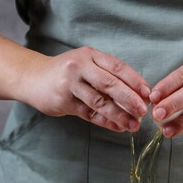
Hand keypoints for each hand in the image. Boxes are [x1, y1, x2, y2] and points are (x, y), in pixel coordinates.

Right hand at [24, 46, 150, 131]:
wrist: (33, 79)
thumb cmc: (67, 74)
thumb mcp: (86, 66)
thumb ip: (107, 76)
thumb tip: (137, 94)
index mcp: (90, 55)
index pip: (118, 67)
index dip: (135, 81)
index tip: (148, 94)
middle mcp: (80, 67)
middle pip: (110, 84)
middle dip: (129, 99)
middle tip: (143, 111)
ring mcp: (71, 84)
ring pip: (100, 102)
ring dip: (119, 115)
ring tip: (134, 125)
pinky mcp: (64, 102)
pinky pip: (90, 114)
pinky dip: (106, 122)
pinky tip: (118, 127)